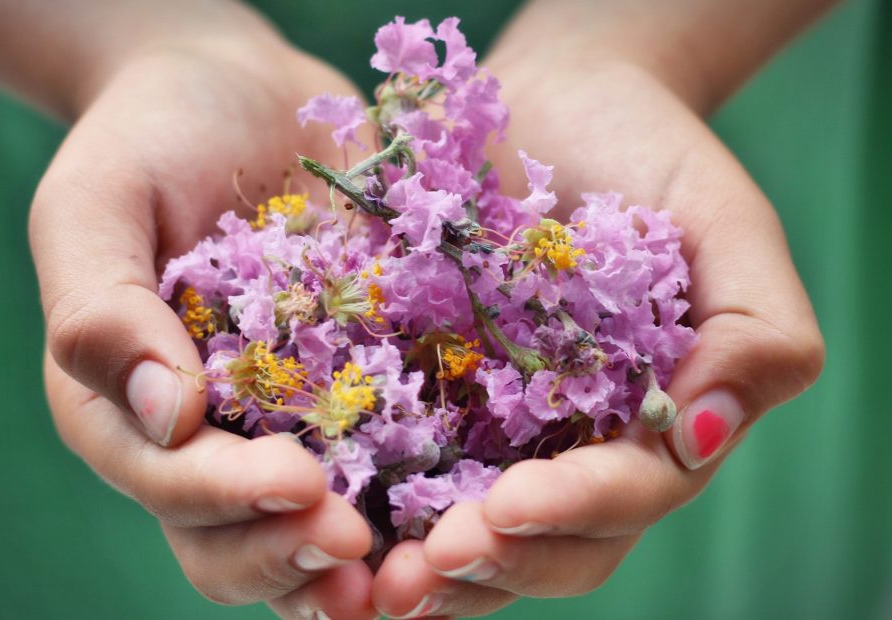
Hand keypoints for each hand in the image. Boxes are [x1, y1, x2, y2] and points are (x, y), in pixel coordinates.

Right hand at [30, 19, 377, 618]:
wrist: (243, 94)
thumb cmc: (154, 136)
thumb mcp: (99, 204)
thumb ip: (104, 309)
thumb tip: (165, 416)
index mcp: (128, 408)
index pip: (170, 483)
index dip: (230, 498)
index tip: (297, 480)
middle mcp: (210, 435)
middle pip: (238, 537)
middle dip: (294, 551)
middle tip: (359, 548)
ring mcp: (290, 418)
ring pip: (311, 526)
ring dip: (356, 563)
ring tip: (416, 572)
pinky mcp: (362, 388)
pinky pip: (389, 459)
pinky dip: (420, 497)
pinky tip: (468, 502)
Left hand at [369, 58, 824, 619]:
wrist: (558, 100)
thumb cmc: (651, 153)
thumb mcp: (727, 224)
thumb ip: (756, 332)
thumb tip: (704, 437)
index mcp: (653, 421)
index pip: (623, 496)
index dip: (570, 515)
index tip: (503, 508)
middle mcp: (577, 442)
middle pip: (548, 542)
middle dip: (490, 564)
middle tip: (418, 574)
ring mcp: (503, 427)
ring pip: (477, 531)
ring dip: (430, 570)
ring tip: (369, 584)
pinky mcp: (434, 395)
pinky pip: (408, 465)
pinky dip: (378, 507)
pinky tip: (327, 516)